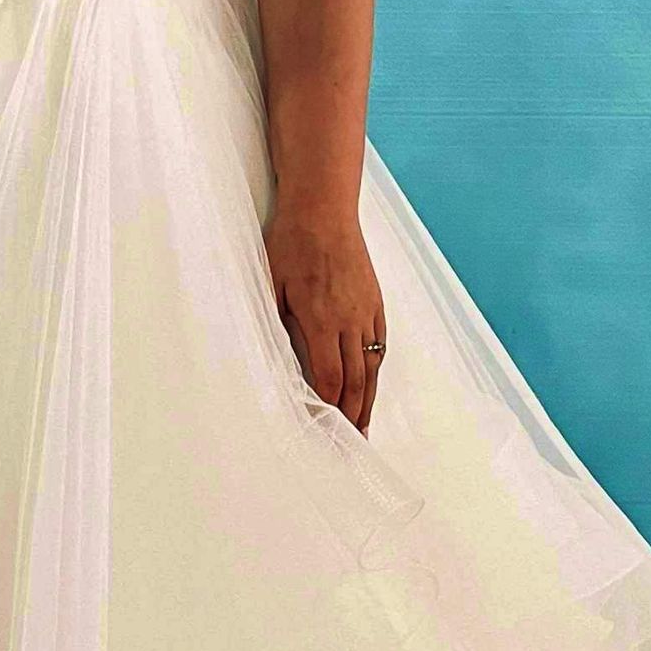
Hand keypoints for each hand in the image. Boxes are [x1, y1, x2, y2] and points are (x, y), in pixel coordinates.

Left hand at [262, 197, 386, 434]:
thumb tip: (278, 363)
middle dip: (354, 414)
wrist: (323, 208)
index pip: (331, 377)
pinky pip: (379, 342)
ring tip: (365, 424)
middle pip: (357, 380)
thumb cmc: (291, 242)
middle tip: (351, 443)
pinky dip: (376, 367)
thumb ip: (277, 325)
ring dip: (369, 398)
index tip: (325, 429)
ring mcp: (366, 310)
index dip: (330, 408)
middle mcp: (350, 319)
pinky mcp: (375, 299)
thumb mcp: (270, 285)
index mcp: (322, 319)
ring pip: (372, 365)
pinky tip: (371, 382)